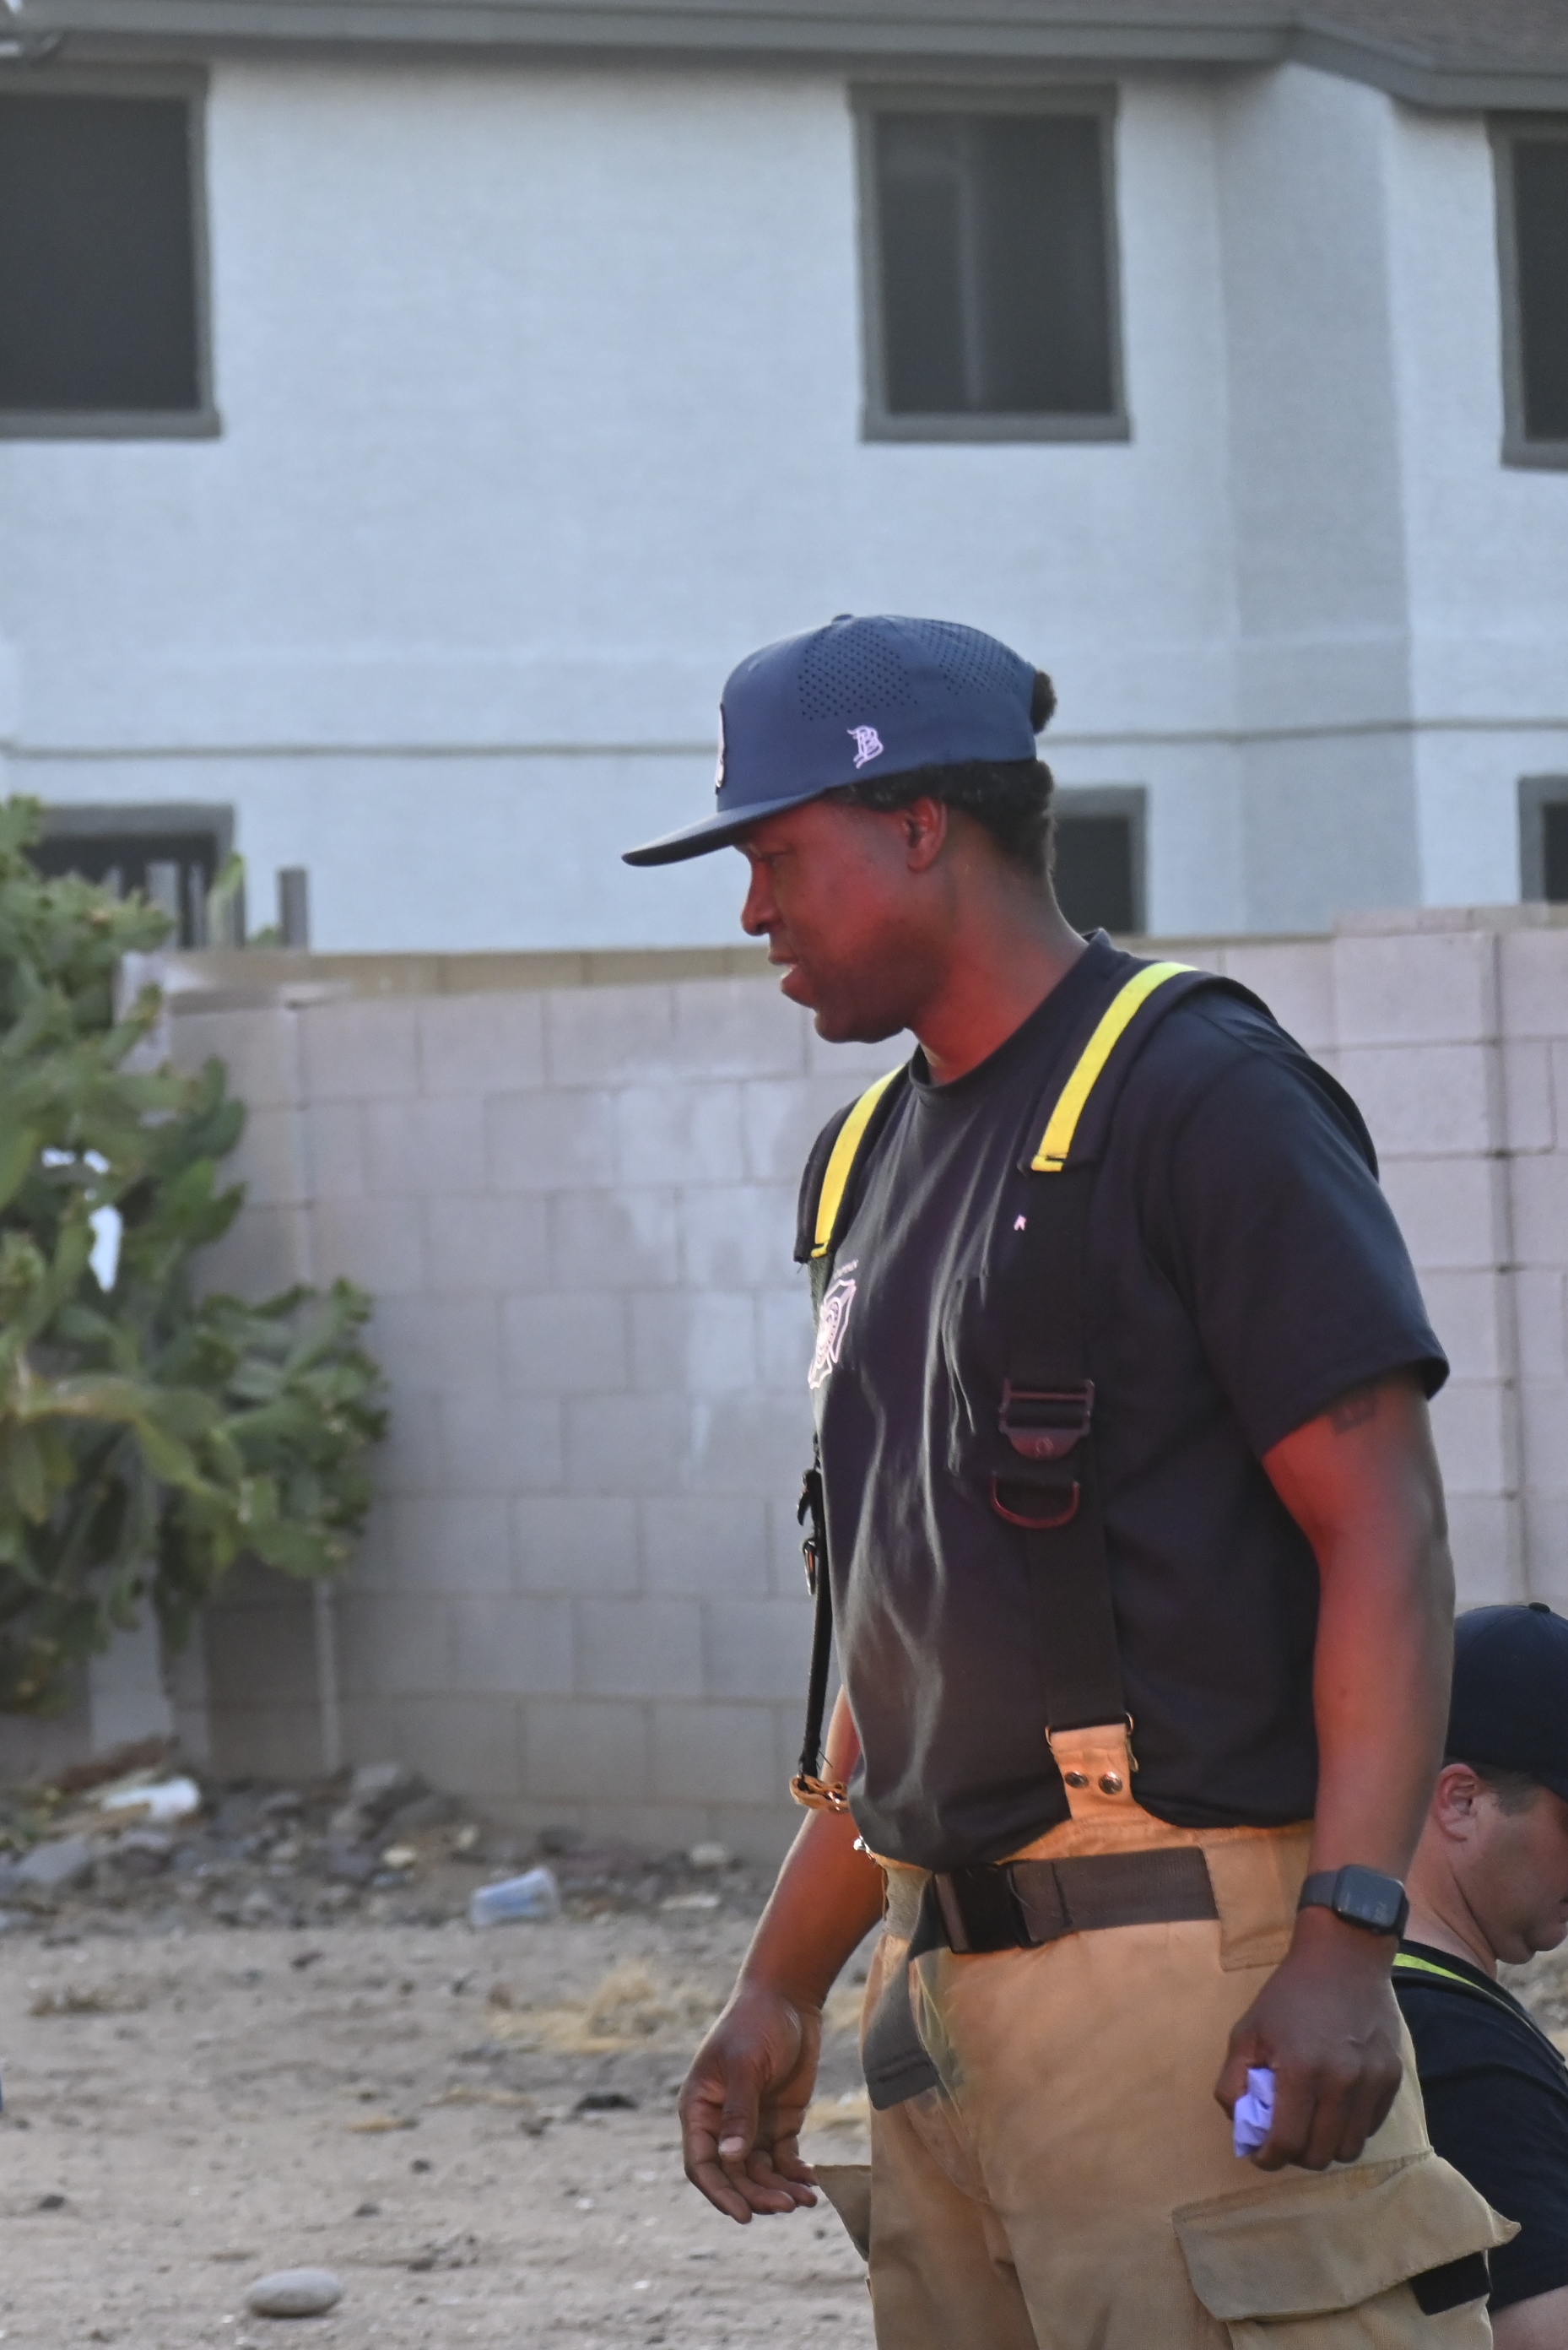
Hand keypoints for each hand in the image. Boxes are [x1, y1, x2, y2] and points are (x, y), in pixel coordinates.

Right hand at [680, 1982, 822, 2222]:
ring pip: (760, 2172)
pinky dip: (795, 2173)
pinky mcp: (779, 2121)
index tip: (744, 2215)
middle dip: (759, 2194)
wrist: (789, 1996)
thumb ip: (739, 2113)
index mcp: (700, 2108)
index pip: (702, 2164)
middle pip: (734, 2175)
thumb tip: (729, 2159)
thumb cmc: (756, 2023)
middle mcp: (722, 2123)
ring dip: (779, 2188)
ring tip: (806, 2199)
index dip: (720, 2193)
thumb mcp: (746, 2066)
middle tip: (788, 2205)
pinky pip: (783, 2159)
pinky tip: (812, 2182)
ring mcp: (752, 2124)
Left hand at [1215, 1913, 1402, 2170]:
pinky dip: (1350, 2128)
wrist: (1344, 1957)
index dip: (1269, 2158)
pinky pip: (1371, 2127)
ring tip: (1311, 2127)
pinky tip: (1334, 2107)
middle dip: (1296, 2156)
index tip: (1261, 2156)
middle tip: (1286, 2140)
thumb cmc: (1289, 1995)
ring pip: (1349, 2149)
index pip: (1287, 2142)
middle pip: (1320, 2155)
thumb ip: (1234, 2081)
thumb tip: (1241, 2125)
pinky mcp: (1392, 2078)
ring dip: (1326, 2146)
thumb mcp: (1247, 2030)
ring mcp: (1372, 2082)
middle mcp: (1341, 2082)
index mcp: (1300, 2070)